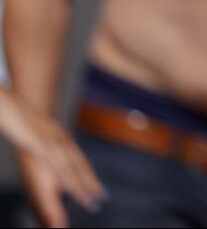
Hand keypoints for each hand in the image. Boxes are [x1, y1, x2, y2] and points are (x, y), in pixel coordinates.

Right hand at [0, 92, 103, 227]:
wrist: (8, 102)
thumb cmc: (17, 115)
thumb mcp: (33, 129)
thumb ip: (41, 139)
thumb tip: (44, 149)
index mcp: (59, 135)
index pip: (77, 158)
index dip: (87, 174)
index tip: (97, 189)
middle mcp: (60, 138)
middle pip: (79, 163)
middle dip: (90, 182)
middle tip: (101, 199)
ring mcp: (51, 140)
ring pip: (71, 167)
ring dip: (82, 185)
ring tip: (90, 200)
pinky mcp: (40, 143)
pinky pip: (56, 164)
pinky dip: (66, 177)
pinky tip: (72, 189)